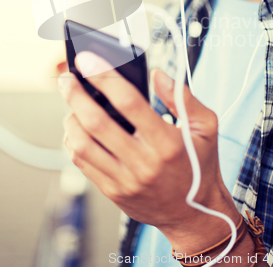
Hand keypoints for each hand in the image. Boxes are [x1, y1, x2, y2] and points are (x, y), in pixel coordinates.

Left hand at [60, 51, 239, 251]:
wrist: (194, 214)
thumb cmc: (200, 165)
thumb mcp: (205, 127)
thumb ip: (182, 97)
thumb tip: (156, 74)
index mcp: (167, 143)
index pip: (129, 102)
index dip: (104, 77)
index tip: (87, 60)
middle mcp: (143, 163)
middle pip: (97, 122)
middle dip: (76, 95)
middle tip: (67, 78)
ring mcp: (125, 180)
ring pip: (83, 144)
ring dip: (71, 118)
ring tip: (72, 103)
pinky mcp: (113, 192)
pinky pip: (83, 163)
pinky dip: (73, 141)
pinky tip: (76, 127)